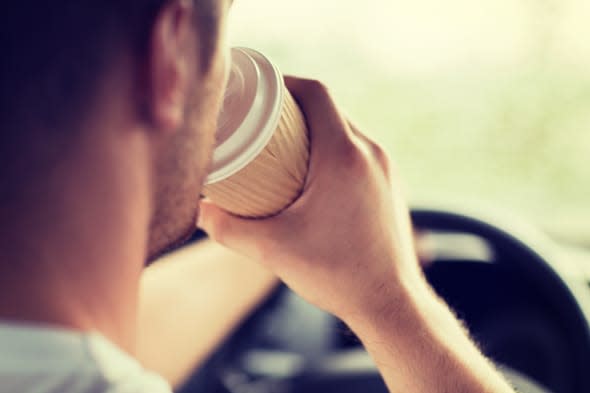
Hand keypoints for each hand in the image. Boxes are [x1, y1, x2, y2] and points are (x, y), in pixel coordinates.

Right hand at [198, 77, 422, 319]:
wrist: (390, 302)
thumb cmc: (337, 274)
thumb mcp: (273, 249)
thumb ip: (227, 228)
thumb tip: (198, 211)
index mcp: (344, 155)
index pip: (316, 93)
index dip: (285, 83)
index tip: (260, 90)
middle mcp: (371, 153)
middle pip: (330, 108)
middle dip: (295, 107)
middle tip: (263, 121)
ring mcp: (386, 169)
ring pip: (346, 129)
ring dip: (316, 128)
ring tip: (285, 146)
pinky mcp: (390, 185)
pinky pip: (360, 151)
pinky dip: (334, 148)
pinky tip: (314, 172)